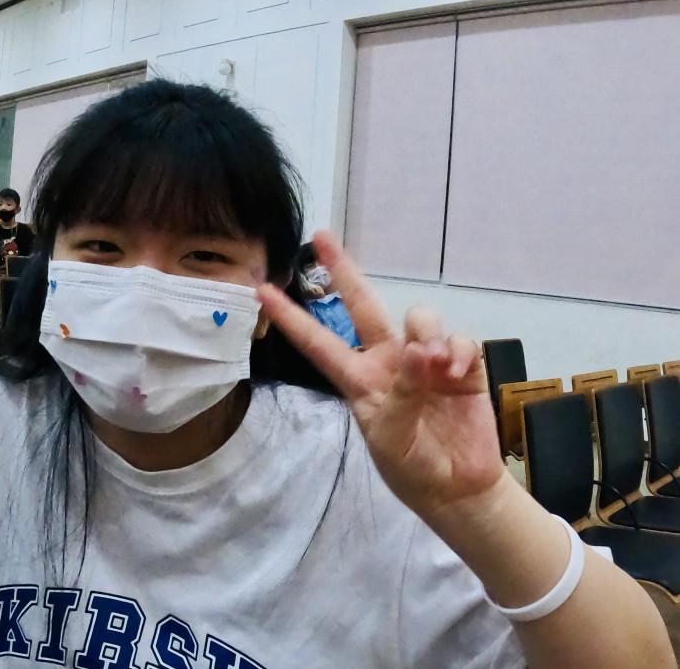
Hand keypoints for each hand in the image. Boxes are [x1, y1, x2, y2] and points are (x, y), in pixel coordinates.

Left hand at [257, 231, 504, 519]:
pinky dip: (461, 351)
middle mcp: (388, 361)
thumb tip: (420, 350)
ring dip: (427, 333)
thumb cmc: (411, 466)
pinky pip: (461, 339)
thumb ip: (403, 393)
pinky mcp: (461, 365)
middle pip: (363, 306)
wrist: (457, 487)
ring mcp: (425, 360)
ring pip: (420, 317)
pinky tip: (458, 372)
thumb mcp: (392, 438)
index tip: (261, 292)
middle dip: (343, 271)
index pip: (319, 344)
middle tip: (321, 237)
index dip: (292, 318)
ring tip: (436, 364)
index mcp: (359, 379)